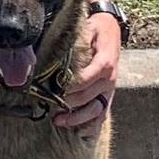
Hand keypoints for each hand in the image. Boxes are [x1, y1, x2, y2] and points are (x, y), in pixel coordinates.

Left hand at [52, 10, 122, 137]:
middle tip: (47, 105)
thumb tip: (57, 51)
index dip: (67, 87)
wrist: (112, 28)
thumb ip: (76, 42)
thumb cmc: (96, 29)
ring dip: (76, 118)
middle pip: (86, 97)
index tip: (50, 89)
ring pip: (95, 110)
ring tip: (57, 121)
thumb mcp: (88, 29)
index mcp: (105, 63)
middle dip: (66, 103)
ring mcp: (110, 89)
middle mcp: (109, 79)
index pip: (84, 80)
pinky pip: (101, 113)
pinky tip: (77, 130)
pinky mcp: (108, 95)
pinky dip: (90, 124)